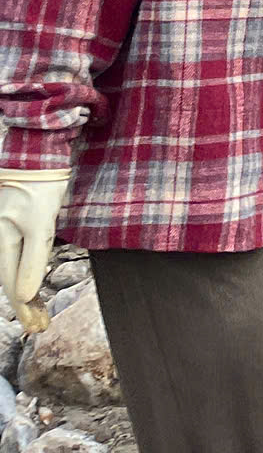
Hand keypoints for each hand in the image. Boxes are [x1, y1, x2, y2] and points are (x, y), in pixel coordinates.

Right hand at [0, 169, 68, 334]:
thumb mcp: (39, 223)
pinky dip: (26, 273)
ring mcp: (6, 233)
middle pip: (10, 281)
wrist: (38, 154)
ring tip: (38, 313)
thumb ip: (32, 258)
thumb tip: (25, 294)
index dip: (25, 307)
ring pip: (12, 271)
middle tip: (39, 326)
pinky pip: (16, 257)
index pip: (12, 284)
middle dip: (25, 305)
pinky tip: (33, 286)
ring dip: (26, 292)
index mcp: (1, 241)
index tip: (37, 327)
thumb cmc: (39, 186)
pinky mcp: (14, 226)